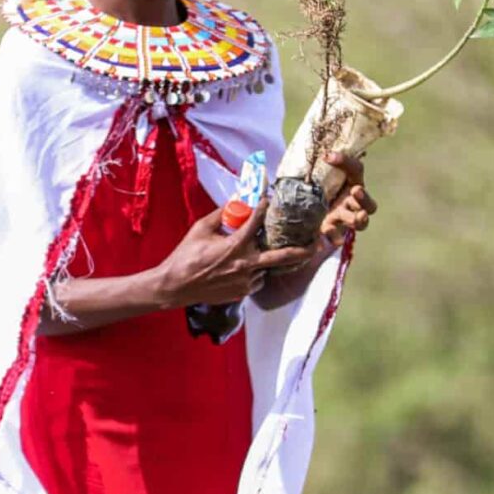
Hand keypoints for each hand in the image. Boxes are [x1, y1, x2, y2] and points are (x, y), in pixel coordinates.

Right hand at [152, 208, 315, 307]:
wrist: (176, 286)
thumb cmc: (185, 256)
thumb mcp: (200, 229)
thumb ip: (221, 214)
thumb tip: (236, 201)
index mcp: (235, 246)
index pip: (256, 223)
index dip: (263, 208)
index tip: (269, 200)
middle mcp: (245, 265)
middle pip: (282, 256)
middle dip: (303, 250)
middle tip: (317, 244)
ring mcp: (245, 282)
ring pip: (265, 268)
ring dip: (262, 260)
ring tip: (248, 256)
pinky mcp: (241, 293)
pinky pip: (254, 280)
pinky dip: (251, 273)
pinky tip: (237, 269)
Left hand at [318, 150, 376, 247]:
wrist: (302, 208)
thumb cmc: (317, 187)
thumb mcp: (318, 173)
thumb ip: (321, 164)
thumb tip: (324, 153)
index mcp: (352, 182)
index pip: (355, 169)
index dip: (346, 162)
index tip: (328, 157)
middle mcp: (352, 202)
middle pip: (369, 204)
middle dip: (364, 198)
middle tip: (356, 192)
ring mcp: (344, 218)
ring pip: (360, 222)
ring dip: (359, 219)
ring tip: (357, 218)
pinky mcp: (332, 230)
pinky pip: (337, 236)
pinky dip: (334, 236)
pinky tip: (328, 233)